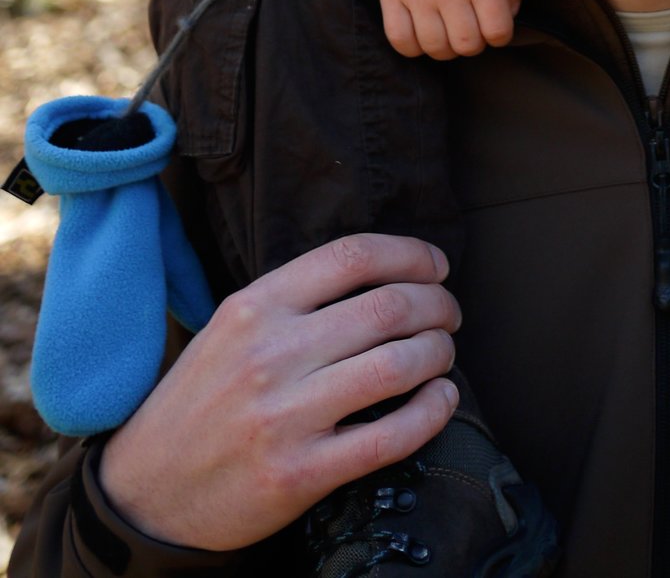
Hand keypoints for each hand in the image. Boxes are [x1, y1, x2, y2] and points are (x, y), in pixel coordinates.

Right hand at [98, 235, 460, 550]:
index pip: (353, 256)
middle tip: (449, 315)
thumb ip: (296, 297)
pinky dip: (432, 412)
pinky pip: (391, 436)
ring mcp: (286, 415)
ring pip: (397, 366)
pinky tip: (441, 400)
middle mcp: (272, 354)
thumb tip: (384, 273)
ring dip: (439, 354)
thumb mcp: (231, 327)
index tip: (437, 266)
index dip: (411, 254)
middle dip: (438, 306)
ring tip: (443, 354)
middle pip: (388, 307)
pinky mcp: (301, 473)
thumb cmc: (201, 400)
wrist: (145, 490)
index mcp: (256, 307)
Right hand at [364, 0, 528, 58]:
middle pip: (467, 45)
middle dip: (475, 42)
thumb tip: (510, 15)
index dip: (501, 34)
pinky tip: (422, 31)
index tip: (494, 21)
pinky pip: (400, 40)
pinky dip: (413, 46)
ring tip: (447, 28)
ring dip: (446, 46)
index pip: (498, 32)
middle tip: (471, 24)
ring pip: (435, 48)